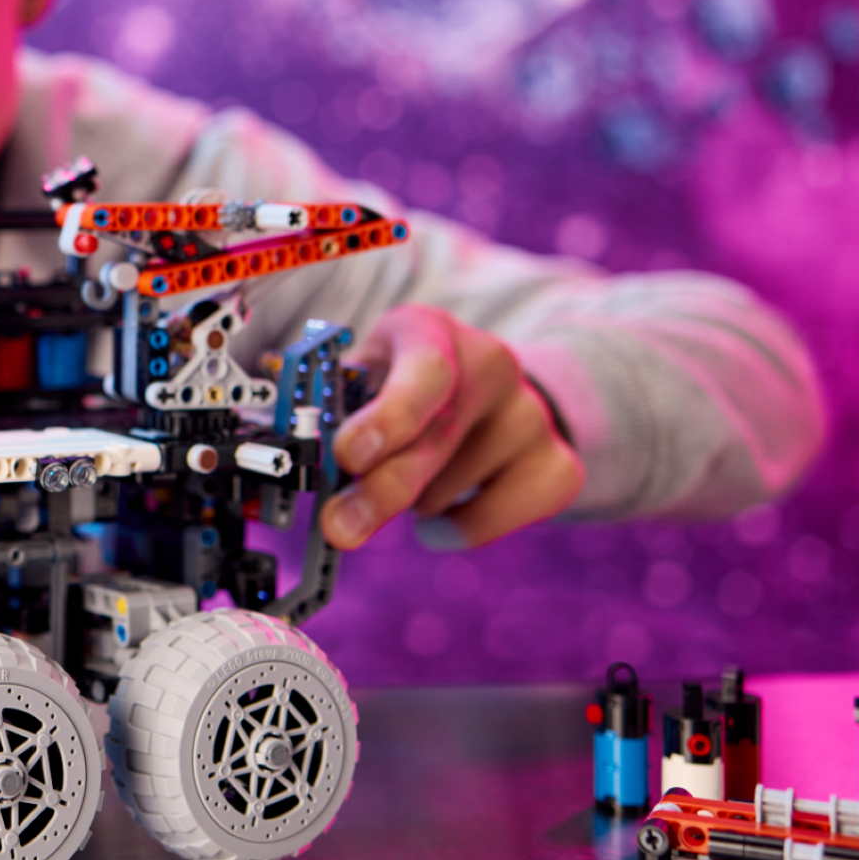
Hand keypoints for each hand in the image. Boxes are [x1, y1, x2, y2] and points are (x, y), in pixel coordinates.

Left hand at [318, 306, 583, 551]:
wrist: (484, 389)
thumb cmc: (398, 385)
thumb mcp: (361, 378)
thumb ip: (337, 414)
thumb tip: (301, 462)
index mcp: (428, 331)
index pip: (423, 370)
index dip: (388, 416)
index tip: (350, 455)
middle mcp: (490, 364)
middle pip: (436, 439)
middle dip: (381, 490)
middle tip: (340, 527)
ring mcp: (531, 415)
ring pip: (452, 489)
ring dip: (412, 501)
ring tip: (410, 474)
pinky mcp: (558, 465)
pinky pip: (492, 520)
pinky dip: (454, 528)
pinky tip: (442, 509)